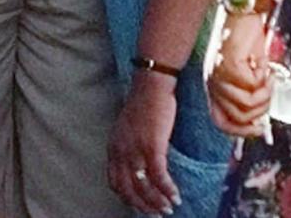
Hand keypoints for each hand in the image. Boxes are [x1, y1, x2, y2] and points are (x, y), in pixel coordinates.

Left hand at [107, 71, 180, 214]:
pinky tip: (175, 196)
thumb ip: (129, 145)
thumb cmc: (144, 102)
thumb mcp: (128, 127)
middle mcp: (121, 151)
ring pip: (144, 187)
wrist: (152, 84)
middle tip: (156, 213)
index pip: (115, 182)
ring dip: (157, 202)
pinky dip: (168, 190)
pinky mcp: (152, 146)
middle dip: (143, 205)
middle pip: (128, 190)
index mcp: (114, 147)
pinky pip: (159, 177)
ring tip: (168, 208)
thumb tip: (138, 163)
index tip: (139, 205)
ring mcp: (136, 150)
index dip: (127, 197)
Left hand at [205, 11, 272, 136]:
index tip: (260, 128)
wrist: (245, 12)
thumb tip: (261, 119)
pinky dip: (264, 79)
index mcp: (214, 86)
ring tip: (269, 78)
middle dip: (261, 111)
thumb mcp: (248, 73)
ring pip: (247, 105)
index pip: (220, 122)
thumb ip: (250, 94)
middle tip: (270, 93)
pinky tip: (265, 66)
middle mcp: (212, 82)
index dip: (240, 131)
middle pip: (238, 117)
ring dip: (265, 95)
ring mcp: (218, 74)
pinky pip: (252, 86)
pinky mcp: (229, 65)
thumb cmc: (248, 41)